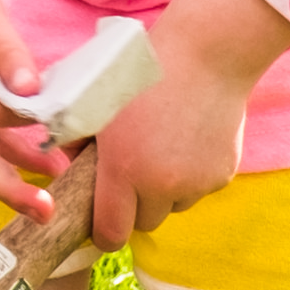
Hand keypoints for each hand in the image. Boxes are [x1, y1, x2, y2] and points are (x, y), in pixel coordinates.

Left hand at [85, 0, 289, 249]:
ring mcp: (196, 183)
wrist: (207, 54)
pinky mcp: (223, 174)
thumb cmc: (141, 71)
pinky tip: (187, 139)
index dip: (103, 231)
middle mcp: (162, 186)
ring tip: (161, 148)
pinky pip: (199, 189)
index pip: (111, 234)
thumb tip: (66, 161)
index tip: (102, 218)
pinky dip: (191, 175)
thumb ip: (75, 140)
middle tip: (132, 171)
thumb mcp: (95, 103)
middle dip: (135, 205)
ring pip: (173, 205)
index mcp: (124, 171)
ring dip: (165, 191)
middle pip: (144, 221)